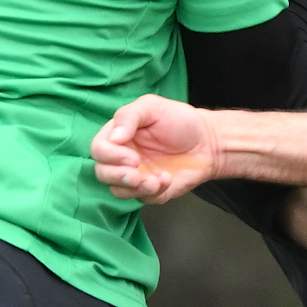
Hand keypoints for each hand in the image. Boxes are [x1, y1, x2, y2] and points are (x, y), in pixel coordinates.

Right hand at [91, 94, 222, 204]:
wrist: (207, 141)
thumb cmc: (179, 120)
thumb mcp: (152, 107)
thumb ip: (129, 116)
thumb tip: (113, 138)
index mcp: (118, 137)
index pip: (98, 150)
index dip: (109, 156)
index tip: (132, 156)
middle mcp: (121, 158)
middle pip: (102, 173)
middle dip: (117, 176)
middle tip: (137, 173)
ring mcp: (136, 176)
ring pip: (118, 190)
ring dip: (134, 188)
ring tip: (155, 180)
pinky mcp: (152, 191)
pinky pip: (143, 199)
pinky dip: (153, 192)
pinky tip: (167, 178)